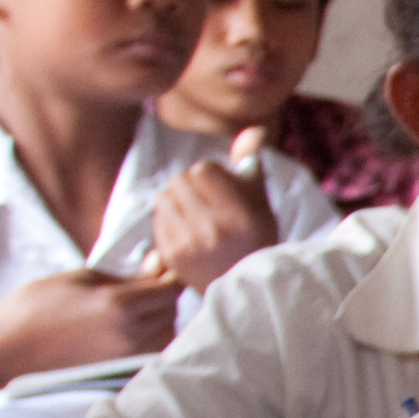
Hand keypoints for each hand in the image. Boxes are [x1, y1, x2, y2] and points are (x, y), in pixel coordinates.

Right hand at [0, 266, 179, 389]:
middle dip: (162, 296)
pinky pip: (151, 354)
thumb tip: (156, 267)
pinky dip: (148, 339)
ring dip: (157, 319)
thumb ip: (122, 274)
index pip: (170, 287)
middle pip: (171, 311)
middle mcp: (130, 336)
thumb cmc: (31, 312)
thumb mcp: (75, 280)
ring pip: (166, 334)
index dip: (169, 274)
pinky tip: (124, 331)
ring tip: (129, 310)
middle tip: (141, 285)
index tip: (159, 268)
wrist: (1, 356)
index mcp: (119, 306)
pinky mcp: (121, 376)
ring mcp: (127, 360)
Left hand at [144, 148, 278, 290]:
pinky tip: (186, 231)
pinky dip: (168, 219)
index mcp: (242, 215)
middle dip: (191, 187)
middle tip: (206, 203)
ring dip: (177, 201)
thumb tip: (253, 129)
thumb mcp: (261, 201)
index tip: (223, 192)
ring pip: (164, 197)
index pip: (203, 170)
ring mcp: (190, 244)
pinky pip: (157, 218)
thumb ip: (251, 163)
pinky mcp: (172, 255)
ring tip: (195, 217)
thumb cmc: (256, 238)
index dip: (212, 176)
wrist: (245, 288)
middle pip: (180, 180)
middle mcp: (215, 230)